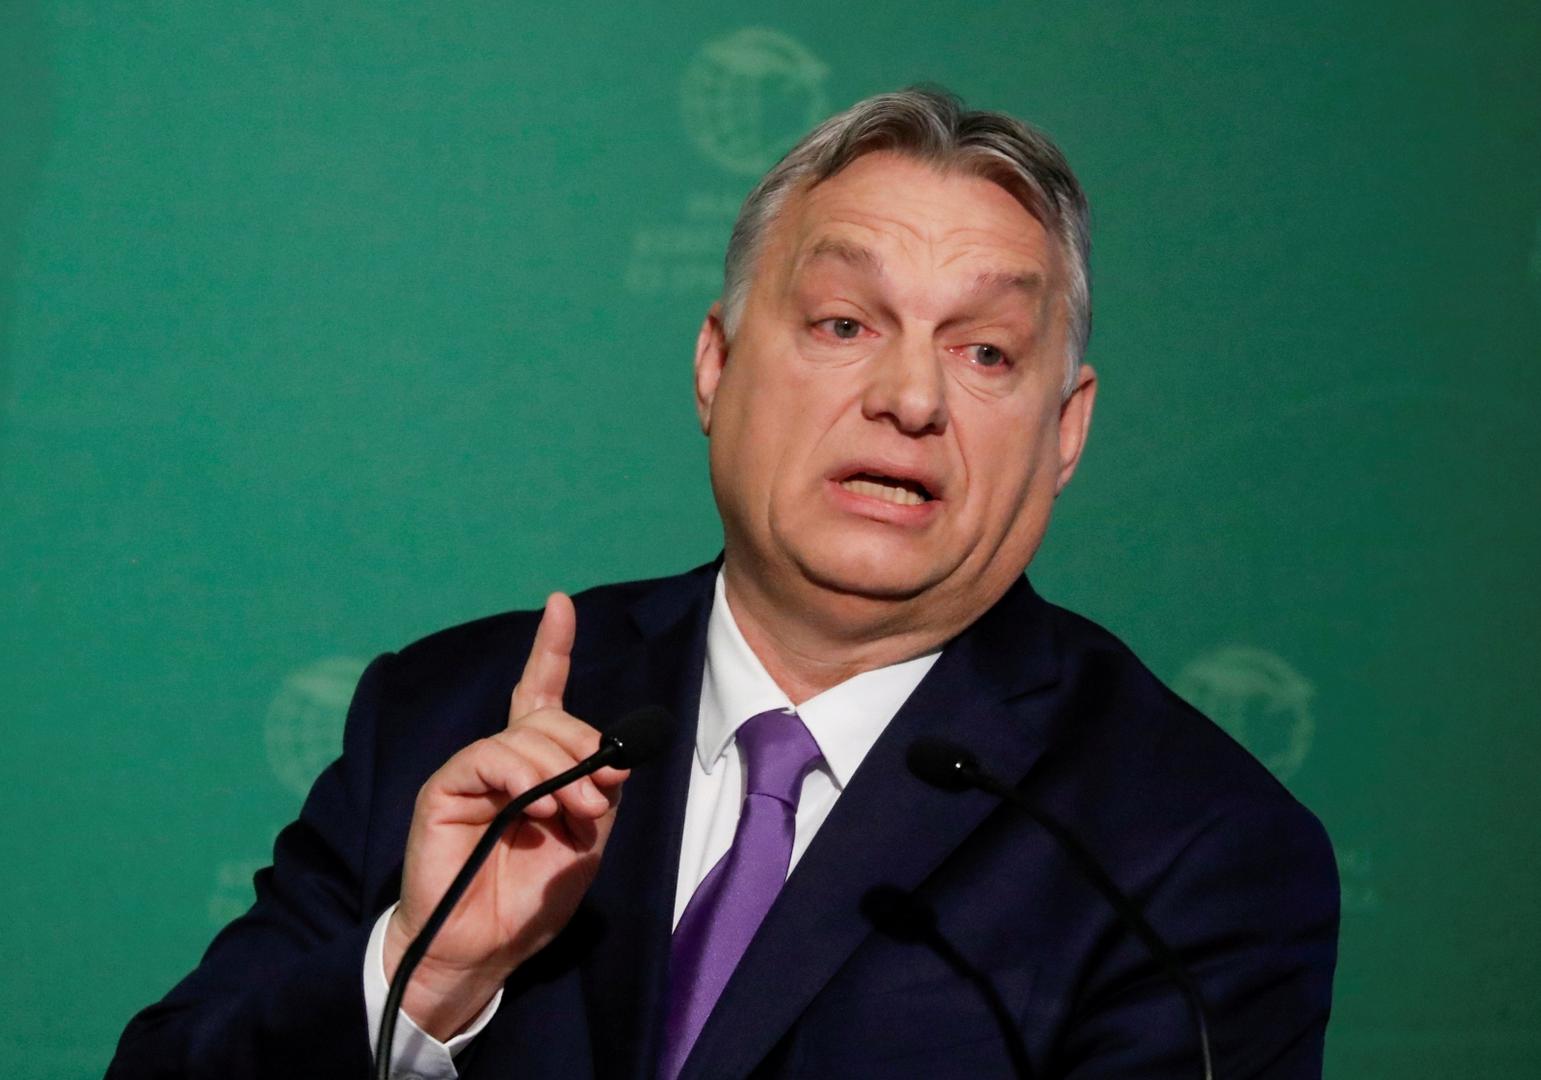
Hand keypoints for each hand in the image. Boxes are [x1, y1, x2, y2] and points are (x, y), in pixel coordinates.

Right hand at [382, 592, 626, 1039]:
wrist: (486, 949)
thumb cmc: (533, 897)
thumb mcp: (588, 842)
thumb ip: (599, 792)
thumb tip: (610, 759)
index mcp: (536, 764)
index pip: (541, 691)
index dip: (551, 647)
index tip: (560, 604)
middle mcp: (502, 759)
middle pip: (549, 715)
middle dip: (585, 748)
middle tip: (600, 801)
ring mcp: (472, 772)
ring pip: (524, 736)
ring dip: (561, 772)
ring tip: (574, 815)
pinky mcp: (444, 789)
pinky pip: (487, 758)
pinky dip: (522, 777)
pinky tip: (537, 806)